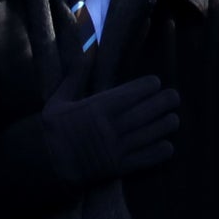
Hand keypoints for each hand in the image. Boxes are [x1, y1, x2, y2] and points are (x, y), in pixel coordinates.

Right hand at [41, 73, 179, 183]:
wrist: (44, 164)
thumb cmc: (51, 129)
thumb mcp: (57, 100)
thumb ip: (76, 77)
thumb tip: (86, 50)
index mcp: (96, 108)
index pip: (131, 93)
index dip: (148, 86)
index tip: (156, 82)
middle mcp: (110, 127)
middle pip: (146, 112)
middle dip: (164, 102)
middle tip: (174, 96)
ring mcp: (116, 149)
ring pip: (151, 134)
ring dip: (166, 125)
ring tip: (174, 119)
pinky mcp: (118, 168)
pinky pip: (146, 158)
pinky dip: (160, 152)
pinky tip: (167, 145)